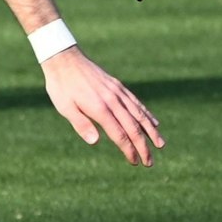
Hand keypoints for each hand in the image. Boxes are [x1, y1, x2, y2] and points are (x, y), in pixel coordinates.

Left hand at [41, 48, 162, 165]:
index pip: (119, 134)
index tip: (135, 162)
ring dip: (151, 131)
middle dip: (143, 146)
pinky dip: (146, 114)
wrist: (64, 58)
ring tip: (160, 145)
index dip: (128, 150)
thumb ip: (81, 124)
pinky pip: (136, 103)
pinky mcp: (118, 86)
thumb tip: (95, 142)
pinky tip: (153, 122)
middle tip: (150, 162)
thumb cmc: (61, 86)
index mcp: (100, 109)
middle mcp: (113, 101)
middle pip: (133, 127)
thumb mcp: (65, 107)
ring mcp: (118, 93)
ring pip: (140, 115)